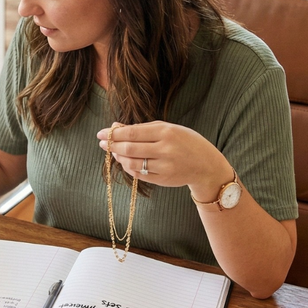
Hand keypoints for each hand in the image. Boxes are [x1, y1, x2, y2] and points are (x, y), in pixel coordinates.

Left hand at [97, 121, 233, 199]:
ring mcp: (164, 167)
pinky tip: (125, 162)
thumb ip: (144, 128)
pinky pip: (139, 175)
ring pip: (132, 163)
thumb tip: (117, 127)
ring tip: (114, 152)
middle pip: (129, 148)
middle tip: (103, 143)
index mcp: (166, 132)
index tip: (101, 133)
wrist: (206, 166)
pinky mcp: (163, 180)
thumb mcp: (169, 128)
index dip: (114, 134)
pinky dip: (129, 168)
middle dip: (112, 145)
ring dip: (119, 157)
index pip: (132, 133)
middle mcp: (165, 149)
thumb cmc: (186, 142)